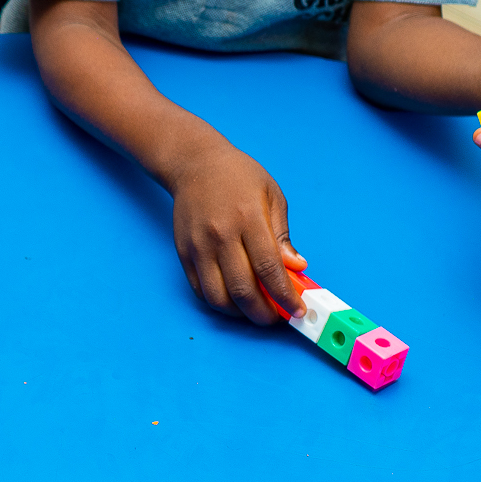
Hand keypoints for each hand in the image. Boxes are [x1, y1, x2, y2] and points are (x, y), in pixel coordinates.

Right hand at [162, 140, 307, 325]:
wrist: (195, 164)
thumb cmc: (238, 177)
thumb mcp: (272, 196)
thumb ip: (282, 236)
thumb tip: (296, 268)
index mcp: (248, 218)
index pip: (269, 268)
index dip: (284, 296)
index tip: (296, 310)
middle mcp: (221, 234)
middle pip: (242, 289)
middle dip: (263, 313)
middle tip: (275, 317)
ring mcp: (199, 245)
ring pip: (218, 297)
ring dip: (240, 313)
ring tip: (254, 311)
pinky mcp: (184, 252)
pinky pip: (200, 290)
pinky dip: (219, 303)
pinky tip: (233, 301)